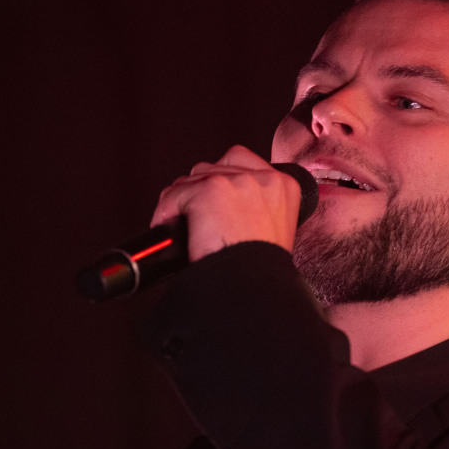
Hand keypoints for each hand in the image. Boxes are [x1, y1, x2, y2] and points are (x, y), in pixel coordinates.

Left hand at [150, 145, 306, 260]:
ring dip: (182, 201)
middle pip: (212, 168)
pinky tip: (170, 228)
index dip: (220, 179)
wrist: (251, 288)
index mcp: (283, 186)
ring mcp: (235, 182)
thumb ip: (256, 209)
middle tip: (193, 217)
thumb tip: (226, 208)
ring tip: (183, 225)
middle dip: (198, 192)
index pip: (241, 160)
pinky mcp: (209, 191)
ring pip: (191, 179)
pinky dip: (165, 212)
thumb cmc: (258, 272)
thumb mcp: (273, 233)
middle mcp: (262, 178)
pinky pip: (174, 194)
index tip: (212, 200)